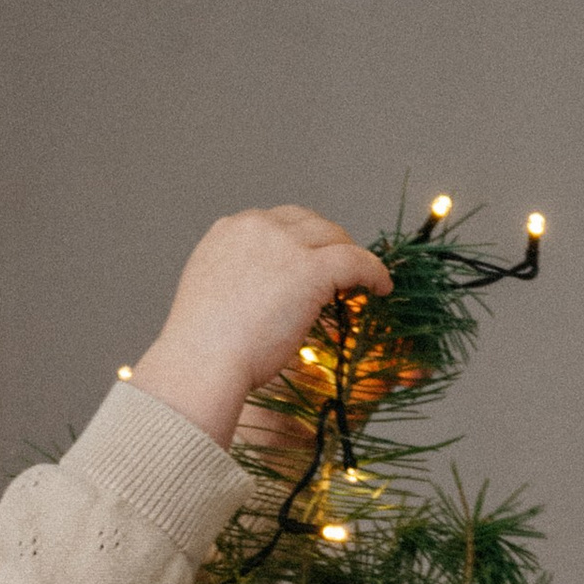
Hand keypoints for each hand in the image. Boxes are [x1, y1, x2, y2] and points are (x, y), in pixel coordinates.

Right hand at [127, 206, 388, 454]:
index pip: (277, 222)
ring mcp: (285, 245)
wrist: (202, 361)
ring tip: (364, 280)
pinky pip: (356, 260)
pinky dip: (374, 272)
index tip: (312, 259)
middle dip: (328, 242)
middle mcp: (257, 227)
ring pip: (335, 236)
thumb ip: (237, 281)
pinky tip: (381, 288)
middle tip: (343, 270)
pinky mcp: (311, 269)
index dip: (301, 240)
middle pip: (308, 222)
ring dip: (351, 255)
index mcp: (230, 231)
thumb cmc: (203, 348)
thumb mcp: (213, 297)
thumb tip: (262, 295)